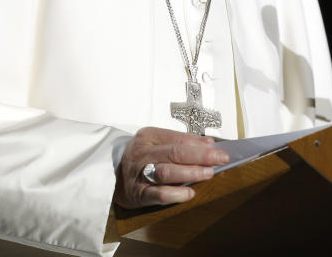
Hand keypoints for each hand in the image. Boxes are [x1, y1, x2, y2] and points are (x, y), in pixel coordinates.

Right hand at [114, 126, 229, 208]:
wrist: (112, 175)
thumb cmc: (140, 157)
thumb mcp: (157, 142)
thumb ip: (182, 141)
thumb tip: (208, 143)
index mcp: (148, 136)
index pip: (178, 139)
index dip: (200, 144)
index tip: (219, 150)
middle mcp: (142, 152)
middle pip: (175, 152)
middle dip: (201, 156)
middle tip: (220, 160)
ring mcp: (139, 173)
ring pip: (167, 171)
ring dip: (190, 172)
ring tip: (208, 174)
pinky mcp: (138, 193)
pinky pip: (158, 194)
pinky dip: (176, 194)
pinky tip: (190, 193)